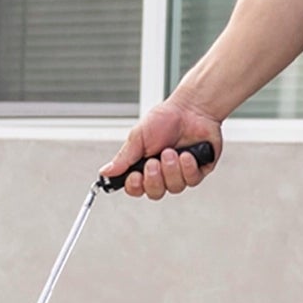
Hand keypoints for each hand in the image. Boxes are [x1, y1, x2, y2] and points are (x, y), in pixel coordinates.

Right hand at [101, 98, 223, 199]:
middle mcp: (163, 173)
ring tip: (172, 151)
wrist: (190, 109)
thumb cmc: (166, 119)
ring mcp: (180, 173)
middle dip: (154, 178)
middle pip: (155, 193)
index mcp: (145, 166)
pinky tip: (187, 154)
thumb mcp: (138, 136)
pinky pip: (191, 180)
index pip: (136, 188)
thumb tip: (105, 172)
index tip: (135, 176)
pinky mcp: (197, 171)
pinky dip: (188, 167)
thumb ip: (124, 157)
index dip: (135, 186)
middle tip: (154, 162)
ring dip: (171, 169)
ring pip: (174, 188)